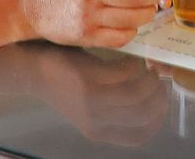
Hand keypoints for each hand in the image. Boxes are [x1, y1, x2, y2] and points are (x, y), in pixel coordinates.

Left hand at [32, 48, 165, 145]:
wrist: (32, 71)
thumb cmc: (66, 85)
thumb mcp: (90, 107)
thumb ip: (115, 108)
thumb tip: (151, 95)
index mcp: (98, 131)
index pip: (139, 136)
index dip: (157, 120)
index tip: (162, 101)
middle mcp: (96, 121)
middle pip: (144, 114)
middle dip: (159, 96)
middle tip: (159, 80)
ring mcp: (92, 101)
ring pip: (138, 94)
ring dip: (150, 79)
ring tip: (149, 68)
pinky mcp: (89, 79)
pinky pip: (126, 72)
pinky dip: (136, 64)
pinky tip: (133, 59)